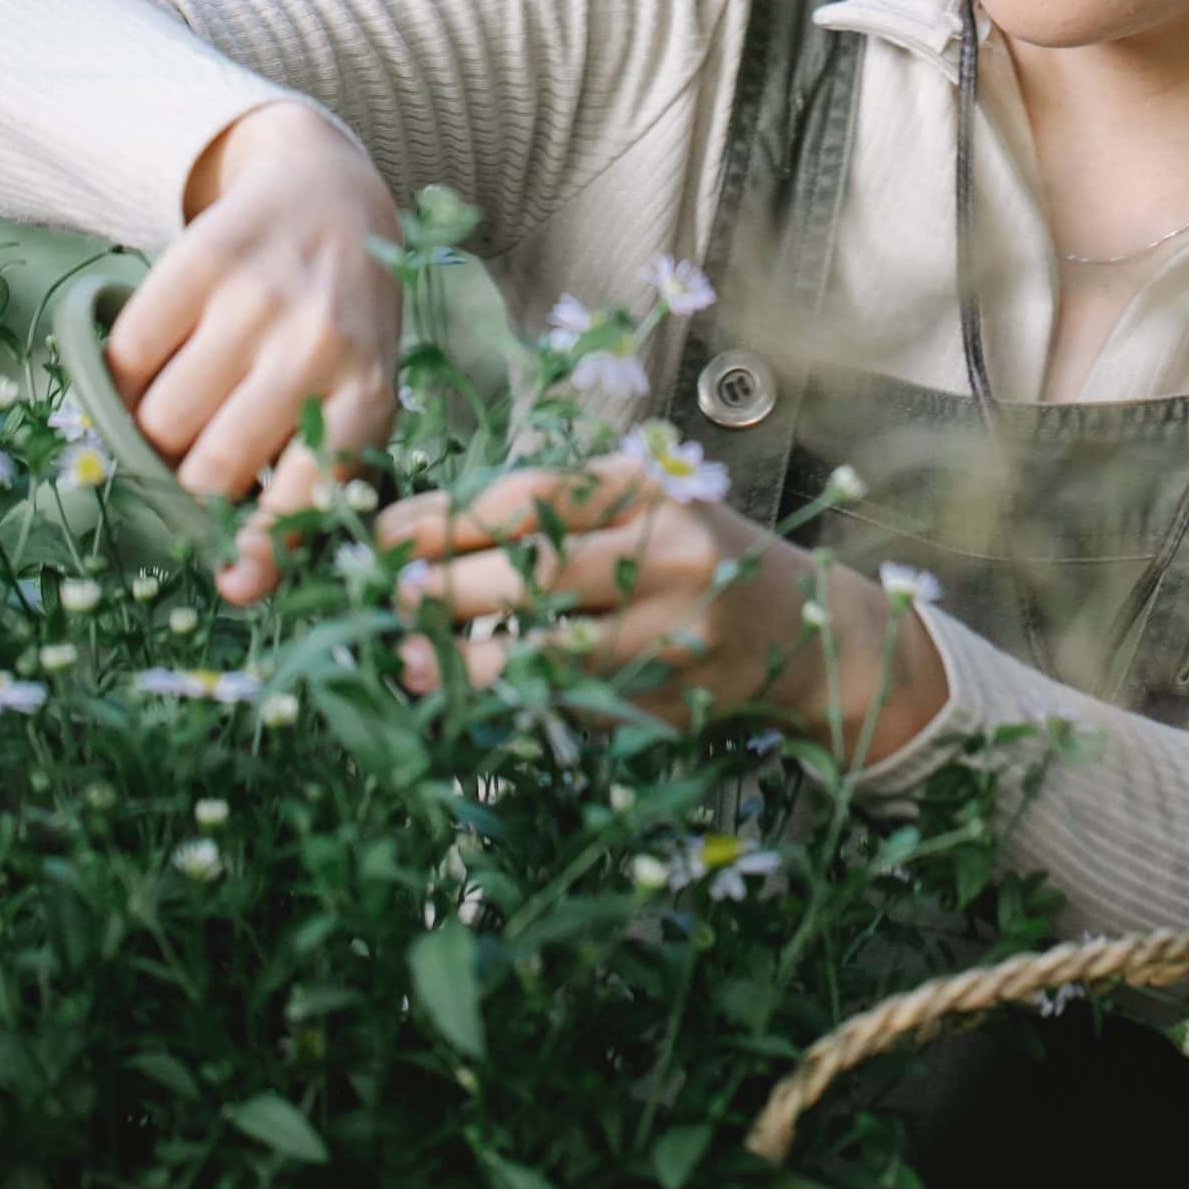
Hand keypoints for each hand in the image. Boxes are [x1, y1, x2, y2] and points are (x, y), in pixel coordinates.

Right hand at [106, 100, 403, 602]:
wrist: (329, 194)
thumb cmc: (342, 320)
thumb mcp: (357, 390)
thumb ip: (313, 475)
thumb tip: (241, 585)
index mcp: (368, 392)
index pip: (307, 497)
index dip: (262, 551)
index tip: (232, 582)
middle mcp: (319, 345)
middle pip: (211, 468)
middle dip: (187, 487)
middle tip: (189, 466)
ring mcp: (260, 297)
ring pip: (160, 418)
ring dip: (151, 432)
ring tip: (176, 409)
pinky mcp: (204, 256)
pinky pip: (129, 354)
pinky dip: (125, 373)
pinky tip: (158, 360)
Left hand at [374, 454, 950, 766]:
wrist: (807, 633)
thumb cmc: (696, 555)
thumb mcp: (640, 506)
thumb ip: (553, 515)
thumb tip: (422, 536)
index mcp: (650, 487)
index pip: (530, 499)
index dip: (446, 518)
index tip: (382, 533)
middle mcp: (669, 553)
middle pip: (534, 571)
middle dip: (445, 586)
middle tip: (386, 597)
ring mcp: (673, 633)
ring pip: (548, 650)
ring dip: (466, 659)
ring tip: (405, 660)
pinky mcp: (669, 699)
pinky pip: (574, 700)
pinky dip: (513, 699)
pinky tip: (466, 698)